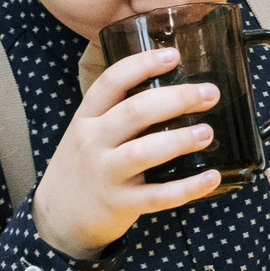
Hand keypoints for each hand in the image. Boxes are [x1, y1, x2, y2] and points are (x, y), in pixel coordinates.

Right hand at [32, 48, 226, 260]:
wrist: (57, 215)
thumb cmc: (85, 164)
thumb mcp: (90, 130)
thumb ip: (120, 110)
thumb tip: (176, 84)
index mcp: (87, 117)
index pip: (111, 82)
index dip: (142, 65)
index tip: (173, 55)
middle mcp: (94, 142)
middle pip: (134, 112)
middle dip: (176, 99)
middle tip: (210, 94)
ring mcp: (106, 174)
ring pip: (143, 153)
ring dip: (179, 140)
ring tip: (207, 133)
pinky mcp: (120, 204)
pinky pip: (158, 196)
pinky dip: (188, 188)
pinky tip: (212, 178)